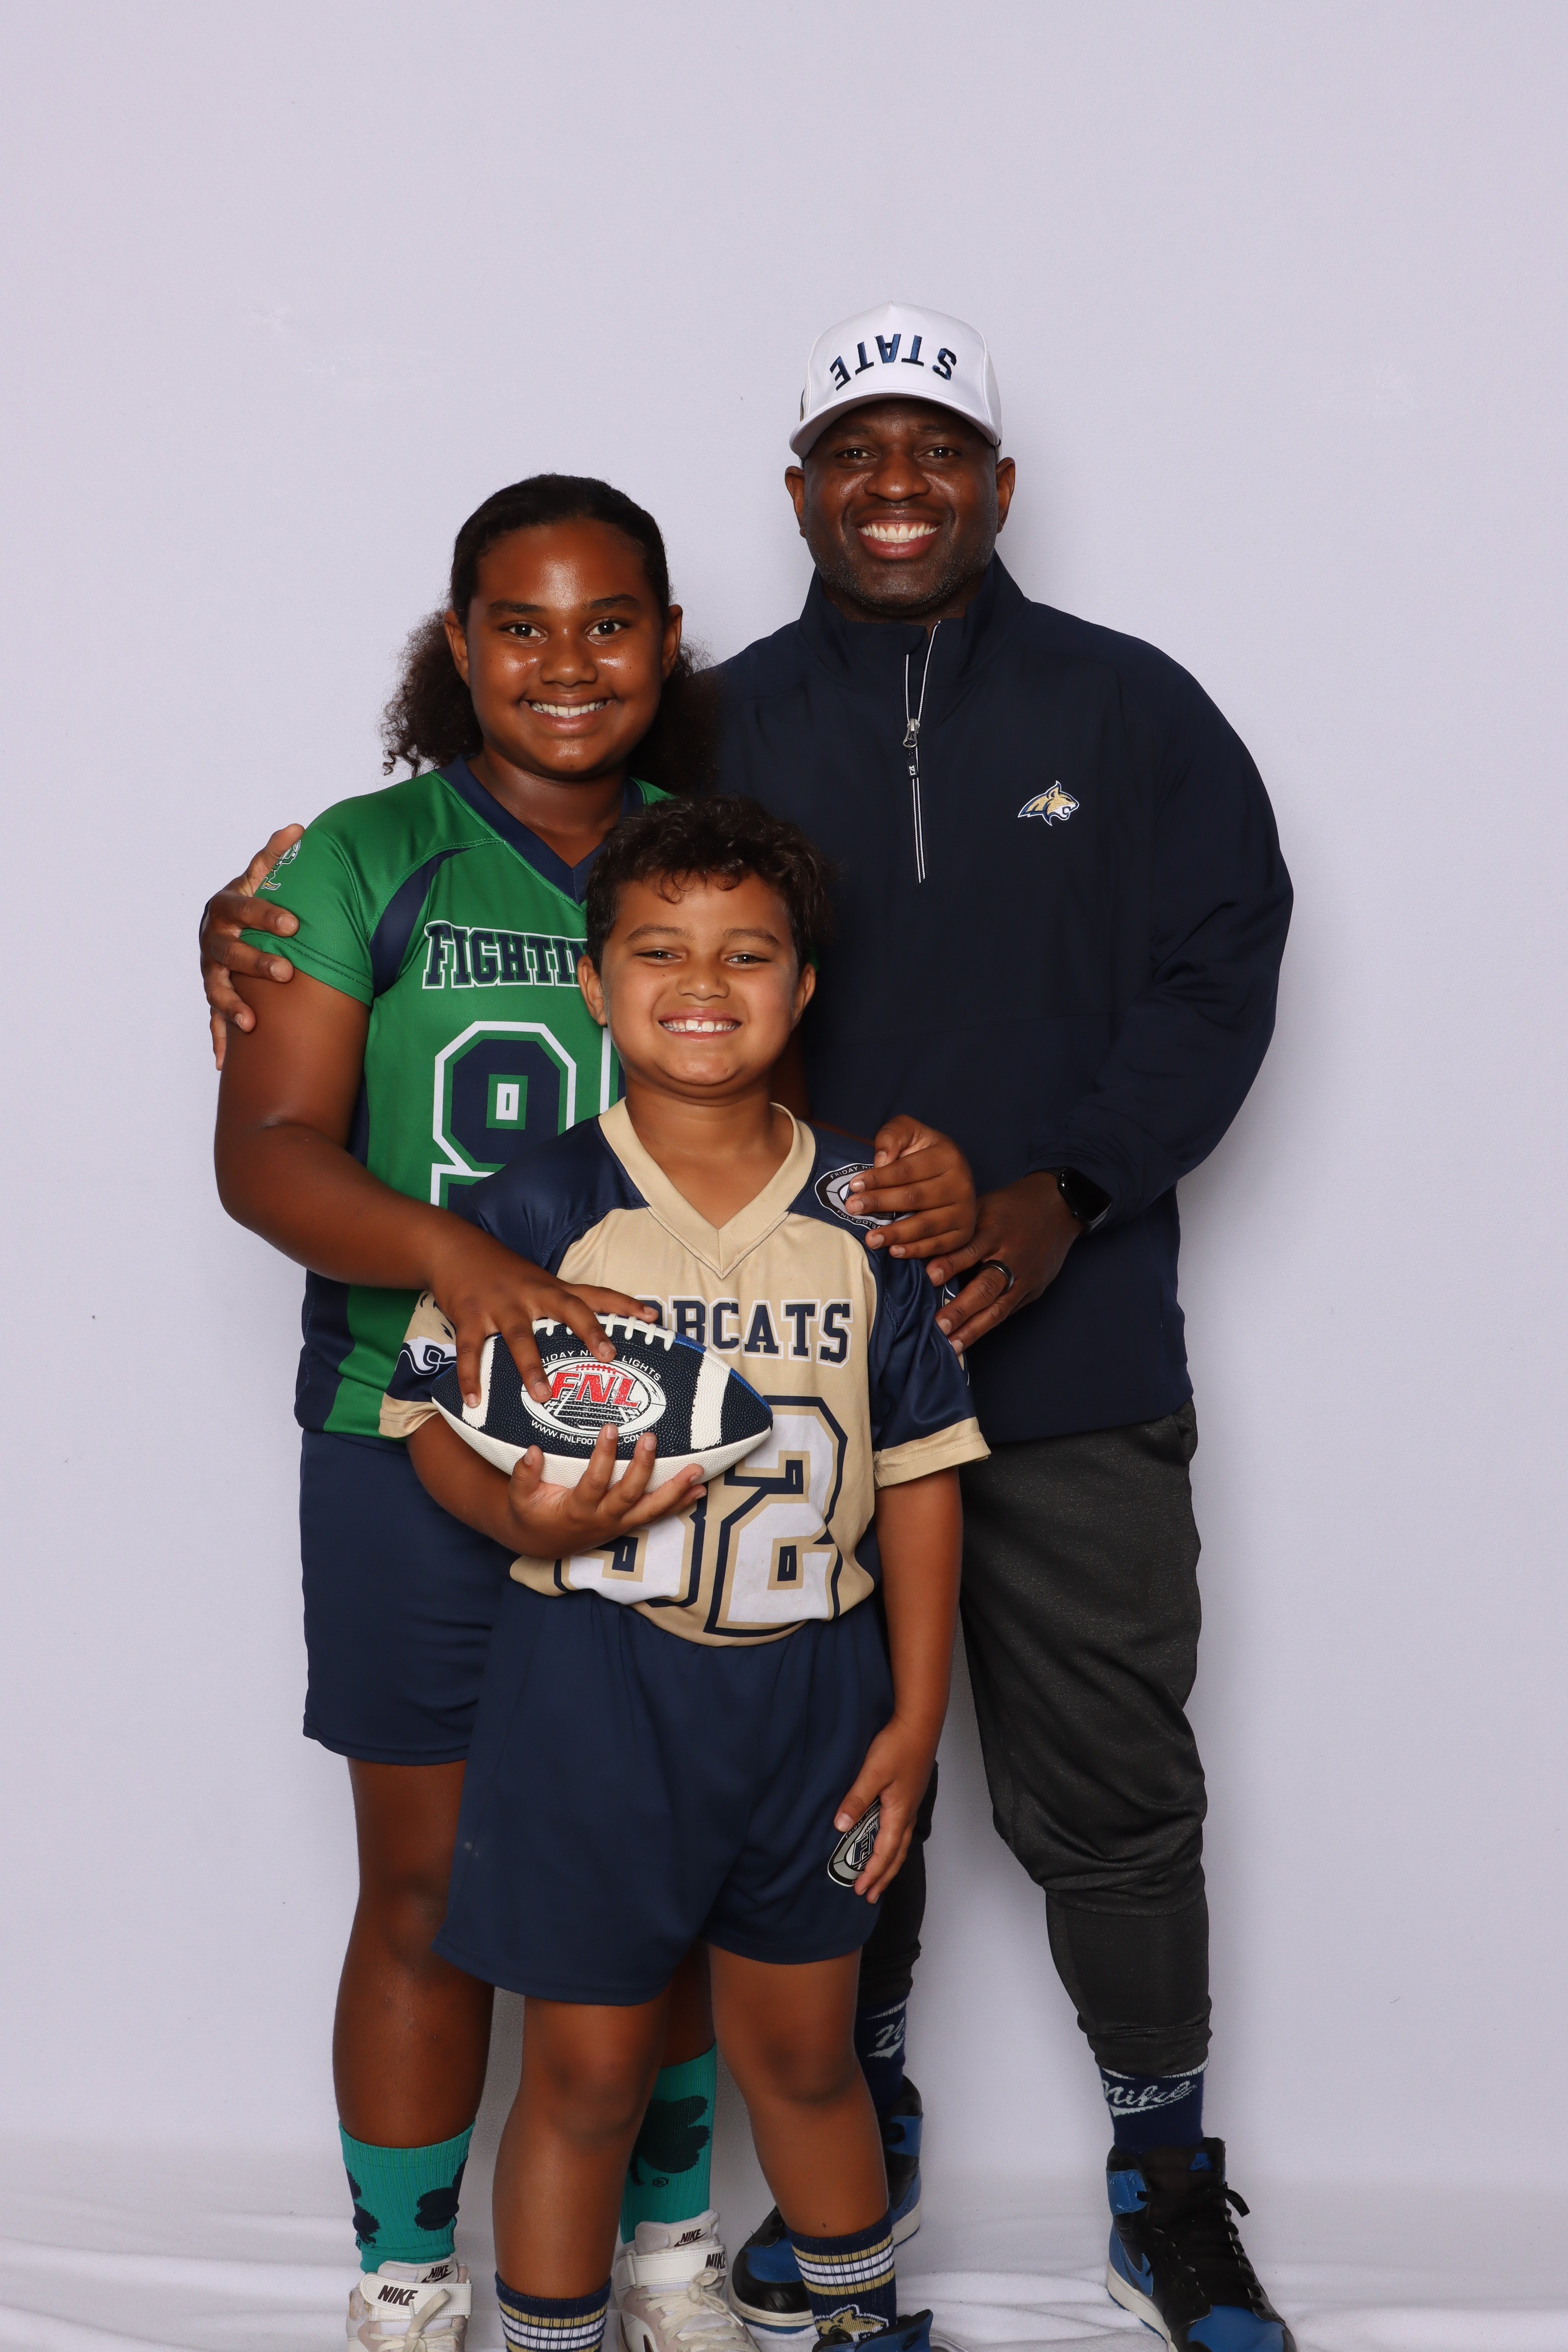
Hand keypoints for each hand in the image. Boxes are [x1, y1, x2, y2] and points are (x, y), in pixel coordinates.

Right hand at [201, 825, 303, 1068]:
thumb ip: (274, 857)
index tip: (294, 925)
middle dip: (256, 963)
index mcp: (224, 908)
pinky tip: (225, 1063)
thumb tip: (296, 828)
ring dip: (232, 1006)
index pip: (246, 910)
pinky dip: (219, 1040)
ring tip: (250, 1023)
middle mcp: (212, 940)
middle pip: (231, 952)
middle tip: (286, 973)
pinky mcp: (212, 993)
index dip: (268, 916)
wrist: (222, 924)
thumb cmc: (248, 901)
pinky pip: (213, 1019)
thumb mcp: (258, 878)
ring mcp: (209, 969)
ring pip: (217, 988)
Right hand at [426, 1225, 645, 1407]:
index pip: (595, 1295)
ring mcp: (500, 1306)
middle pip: (567, 1310)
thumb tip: (594, 1336)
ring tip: (543, 1396)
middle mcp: (531, 1295)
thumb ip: (562, 1306)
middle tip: (608, 1356)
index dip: (624, 1305)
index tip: (652, 1316)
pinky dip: (471, 1378)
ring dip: (531, 1367)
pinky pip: (471, 1351)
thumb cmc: (503, 1272)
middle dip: (589, 1331)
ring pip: (519, 1336)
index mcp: (551, 1288)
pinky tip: (475, 1401)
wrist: (455, 1248)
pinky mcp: (470, 1317)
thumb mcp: (538, 1282)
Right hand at [502, 1425, 704, 1557]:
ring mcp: (620, 1524)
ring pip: (652, 1509)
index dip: (604, 1456)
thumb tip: (532, 1451)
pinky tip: (700, 1491)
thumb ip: (524, 1475)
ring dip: (676, 1490)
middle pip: (630, 1495)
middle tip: (652, 1438)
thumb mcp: (520, 1498)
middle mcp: (603, 1519)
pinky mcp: (628, 1524)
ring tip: (697, 1471)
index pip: (595, 1481)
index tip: (610, 1427)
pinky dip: (680, 1504)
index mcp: (577, 1510)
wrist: (542, 1544)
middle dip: (644, 1467)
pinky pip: (658, 1515)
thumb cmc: (532, 1515)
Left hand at [833, 1716, 940, 1903]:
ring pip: (901, 1843)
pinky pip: (901, 1830)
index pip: (885, 1853)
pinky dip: (893, 1845)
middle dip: (883, 1876)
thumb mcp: (872, 1774)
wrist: (919, 1723)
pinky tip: (886, 1840)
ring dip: (889, 1863)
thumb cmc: (898, 1747)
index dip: (873, 1873)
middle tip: (869, 1895)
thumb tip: (840, 1826)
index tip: (860, 1890)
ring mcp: (911, 1804)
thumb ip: (856, 1801)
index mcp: (899, 1813)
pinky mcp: (909, 1794)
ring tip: (879, 1876)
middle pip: (897, 1855)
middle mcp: (908, 1814)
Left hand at [848, 1116, 976, 1265]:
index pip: (907, 1170)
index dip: (879, 1178)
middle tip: (853, 1208)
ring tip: (870, 1238)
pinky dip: (916, 1250)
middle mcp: (962, 1184)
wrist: (948, 1173)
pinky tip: (894, 1251)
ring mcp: (965, 1211)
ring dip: (896, 1234)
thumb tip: (880, 1161)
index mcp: (949, 1156)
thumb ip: (892, 1136)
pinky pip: (939, 1245)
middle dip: (881, 1204)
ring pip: (926, 1225)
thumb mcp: (908, 1132)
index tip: (854, 1185)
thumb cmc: (922, 1152)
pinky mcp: (964, 1233)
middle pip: (915, 1197)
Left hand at [928, 1172, 1083, 1351]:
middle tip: (939, 1326)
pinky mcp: (1033, 1290)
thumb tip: (920, 1244)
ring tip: (952, 1346)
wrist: (1058, 1208)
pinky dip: (987, 1326)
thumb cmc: (1011, 1206)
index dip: (950, 1264)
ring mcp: (1025, 1278)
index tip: (929, 1277)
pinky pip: (1007, 1311)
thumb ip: (958, 1227)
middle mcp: (1012, 1258)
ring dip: (973, 1329)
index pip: (970, 1250)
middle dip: (961, 1309)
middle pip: (986, 1287)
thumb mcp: (983, 1206)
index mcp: (996, 1231)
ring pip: (998, 1308)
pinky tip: (968, 1339)